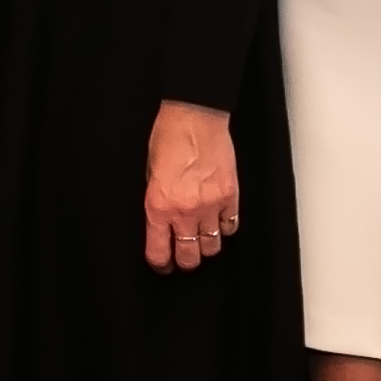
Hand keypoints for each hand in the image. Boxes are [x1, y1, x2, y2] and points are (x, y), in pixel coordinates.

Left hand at [141, 101, 239, 271]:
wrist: (195, 117)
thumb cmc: (169, 137)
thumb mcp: (150, 174)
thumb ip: (157, 202)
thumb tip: (162, 223)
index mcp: (158, 207)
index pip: (159, 253)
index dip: (161, 263)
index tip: (163, 264)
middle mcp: (185, 212)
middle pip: (189, 257)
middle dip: (185, 261)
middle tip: (184, 256)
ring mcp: (211, 206)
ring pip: (213, 246)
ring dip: (206, 246)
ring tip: (202, 239)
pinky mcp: (231, 197)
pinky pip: (231, 226)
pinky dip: (225, 227)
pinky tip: (219, 220)